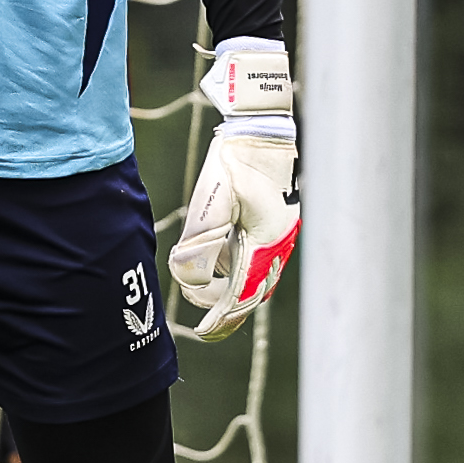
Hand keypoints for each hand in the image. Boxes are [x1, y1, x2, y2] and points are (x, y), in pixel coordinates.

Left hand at [168, 41, 297, 341]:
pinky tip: (219, 266)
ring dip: (231, 292)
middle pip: (251, 295)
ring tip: (207, 294)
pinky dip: (236, 272)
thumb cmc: (235, 161)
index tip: (205, 330)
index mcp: (265, 240)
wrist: (260, 132)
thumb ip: (200, 240)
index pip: (242, 292)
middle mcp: (276, 245)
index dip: (222, 316)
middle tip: (206, 327)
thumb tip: (185, 272)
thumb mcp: (212, 199)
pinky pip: (256, 264)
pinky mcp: (274, 231)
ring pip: (255, 282)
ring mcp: (278, 239)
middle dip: (227, 312)